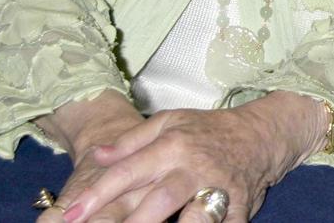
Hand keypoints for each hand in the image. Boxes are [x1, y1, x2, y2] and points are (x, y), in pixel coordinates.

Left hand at [56, 92, 328, 222]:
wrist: (263, 135)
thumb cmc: (209, 131)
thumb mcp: (170, 121)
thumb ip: (131, 141)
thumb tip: (97, 157)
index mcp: (173, 145)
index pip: (128, 171)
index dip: (96, 195)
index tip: (70, 215)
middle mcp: (194, 168)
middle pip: (159, 200)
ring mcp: (220, 189)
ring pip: (196, 218)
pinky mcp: (240, 208)